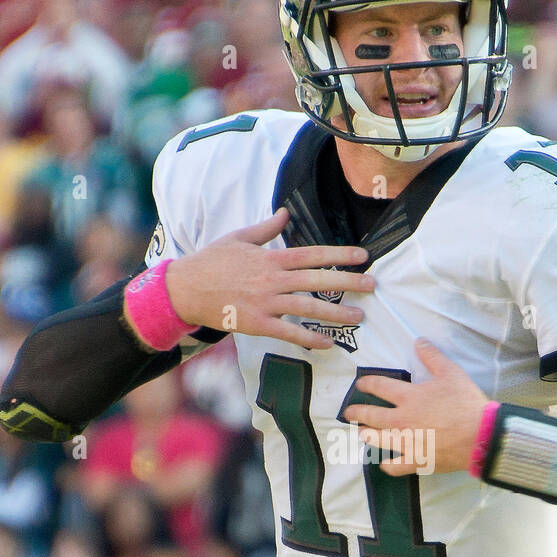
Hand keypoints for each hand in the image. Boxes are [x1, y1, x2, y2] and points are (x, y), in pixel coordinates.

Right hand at [165, 207, 373, 349]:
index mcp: (270, 258)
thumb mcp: (238, 238)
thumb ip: (266, 228)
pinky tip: (327, 344)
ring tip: (359, 317)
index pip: (312, 254)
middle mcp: (271, 280)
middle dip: (348, 282)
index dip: (340, 255)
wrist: (184, 288)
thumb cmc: (210, 261)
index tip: (363, 256)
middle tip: (373, 285)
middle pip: (317, 280)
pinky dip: (308, 339)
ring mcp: (265, 303)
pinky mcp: (256, 324)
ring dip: (336, 313)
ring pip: (307, 308)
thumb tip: (285, 213)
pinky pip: (287, 333)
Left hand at [342, 338, 488, 475]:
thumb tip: (419, 341)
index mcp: (409, 397)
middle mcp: (401, 420)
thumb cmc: (465, 403)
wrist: (480, 435)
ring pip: (376, 440)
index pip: (379, 387)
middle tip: (349, 412)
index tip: (360, 384)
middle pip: (371, 415)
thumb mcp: (451, 373)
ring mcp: (406, 443)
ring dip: (366, 435)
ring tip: (361, 432)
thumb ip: (432, 357)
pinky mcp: (416, 461)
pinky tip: (384, 463)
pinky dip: (387, 465)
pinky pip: (395, 466)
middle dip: (357, 412)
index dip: (367, 384)